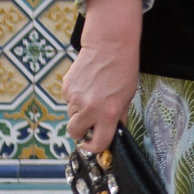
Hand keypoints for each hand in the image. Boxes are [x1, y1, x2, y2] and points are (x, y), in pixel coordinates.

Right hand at [62, 0, 143, 153]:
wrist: (109, 47)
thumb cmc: (123, 72)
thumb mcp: (127, 98)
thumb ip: (117, 117)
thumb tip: (111, 133)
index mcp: (108, 114)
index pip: (97, 143)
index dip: (94, 147)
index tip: (92, 144)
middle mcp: (89, 108)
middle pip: (74, 132)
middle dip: (80, 131)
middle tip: (88, 124)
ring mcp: (75, 97)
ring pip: (71, 115)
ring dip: (78, 112)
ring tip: (92, 96)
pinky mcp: (66, 87)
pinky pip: (68, 100)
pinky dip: (75, 98)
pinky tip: (86, 86)